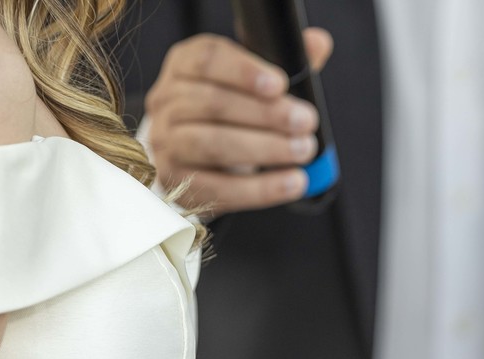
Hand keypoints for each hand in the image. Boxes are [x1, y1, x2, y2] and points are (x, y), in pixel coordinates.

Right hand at [143, 30, 333, 213]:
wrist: (197, 157)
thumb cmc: (230, 112)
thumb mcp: (254, 81)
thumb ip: (285, 62)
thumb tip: (318, 43)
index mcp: (185, 65)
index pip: (208, 59)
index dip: (244, 71)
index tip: (280, 85)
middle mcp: (167, 100)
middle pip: (213, 103)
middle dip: (266, 114)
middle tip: (306, 122)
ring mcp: (166, 142)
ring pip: (212, 144)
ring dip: (264, 149)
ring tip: (303, 151)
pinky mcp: (174, 181)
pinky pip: (218, 188)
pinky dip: (260, 189)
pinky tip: (291, 184)